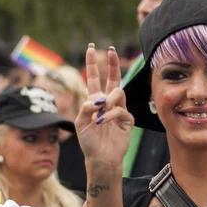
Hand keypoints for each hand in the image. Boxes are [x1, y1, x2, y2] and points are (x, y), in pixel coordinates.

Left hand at [75, 44, 133, 167]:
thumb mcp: (80, 123)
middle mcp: (107, 102)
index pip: (93, 78)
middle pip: (113, 78)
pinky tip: (102, 122)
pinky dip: (109, 115)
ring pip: (117, 92)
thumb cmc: (89, 142)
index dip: (92, 64)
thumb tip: (96, 99)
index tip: (91, 48)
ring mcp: (118, 109)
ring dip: (107, 100)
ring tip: (99, 113)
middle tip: (111, 50)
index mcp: (94, 101)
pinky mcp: (127, 119)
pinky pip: (120, 110)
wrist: (100, 158)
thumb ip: (85, 108)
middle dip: (112, 64)